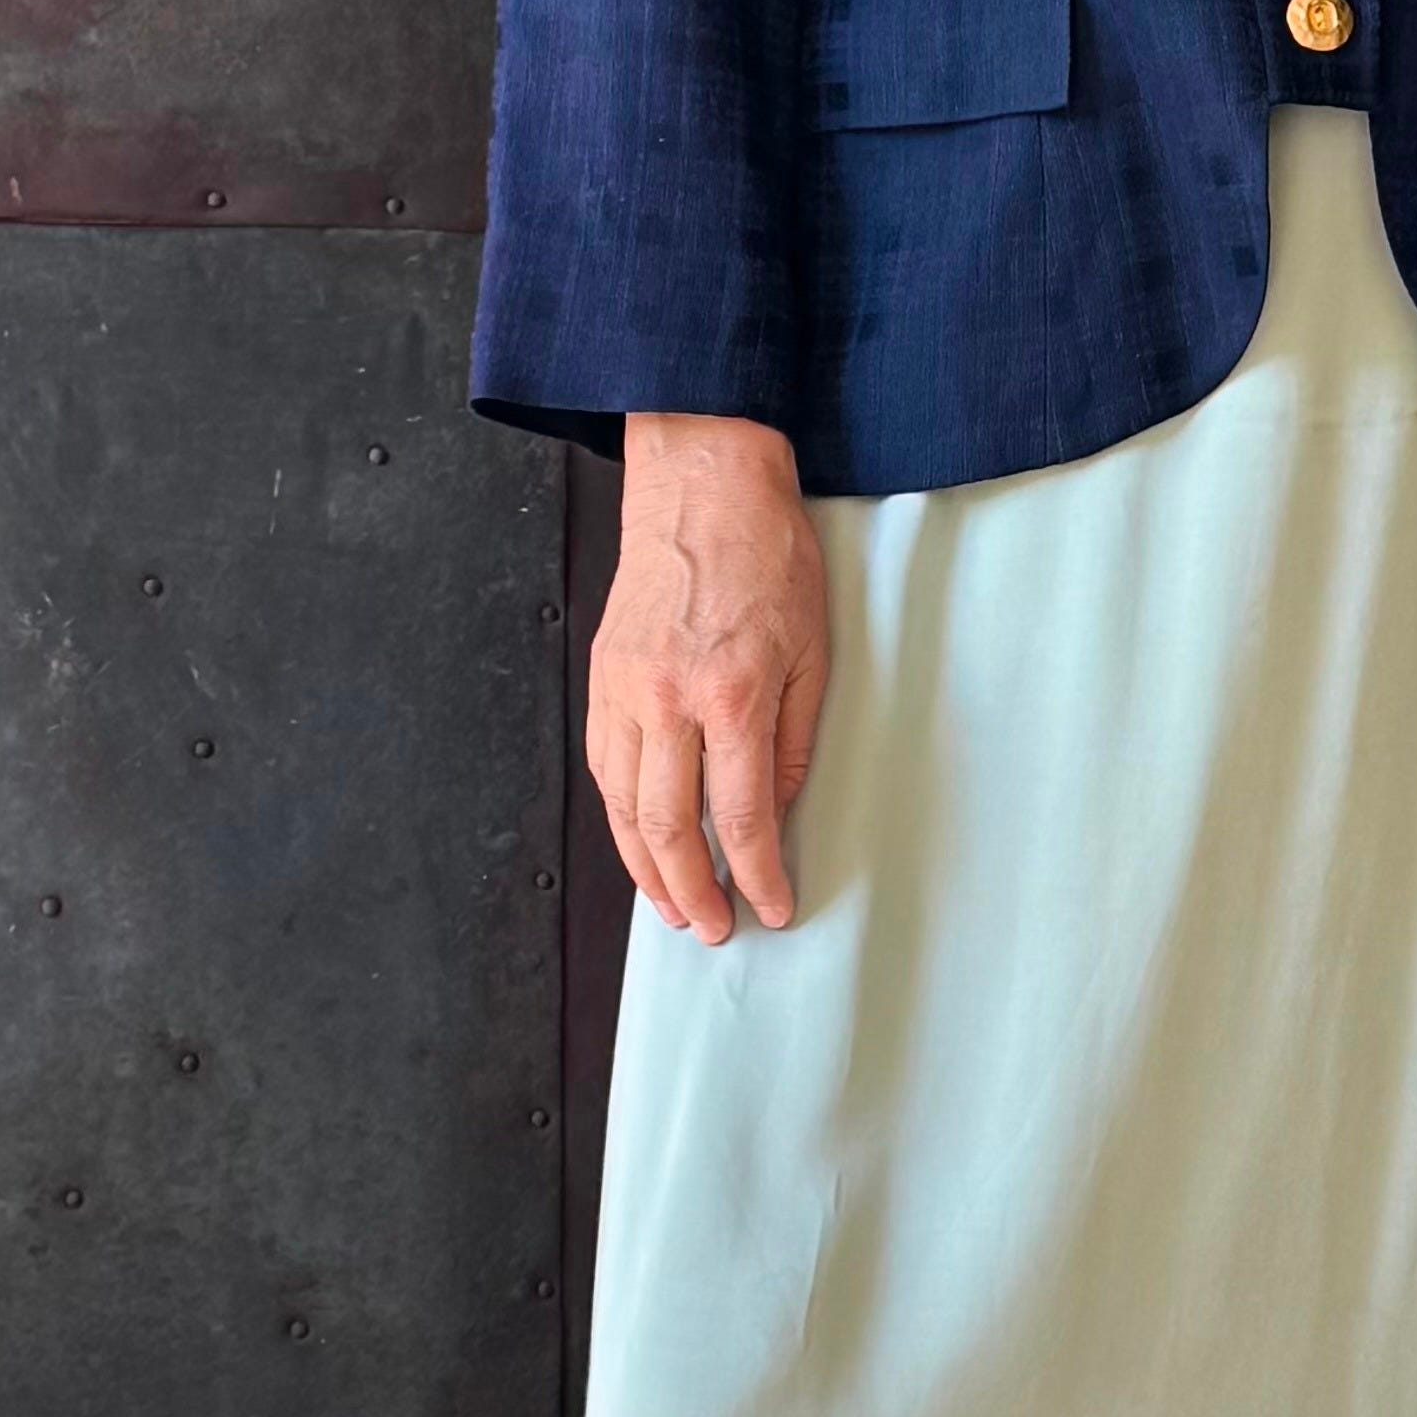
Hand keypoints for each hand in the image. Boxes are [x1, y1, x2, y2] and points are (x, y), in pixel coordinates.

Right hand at [592, 416, 827, 940]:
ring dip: (648, 870)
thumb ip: (795, 739)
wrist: (701, 488)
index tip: (772, 907)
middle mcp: (668, 698)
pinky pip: (605, 767)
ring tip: (675, 908)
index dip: (757, 874)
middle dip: (694, 892)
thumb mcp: (814, 649)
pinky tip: (641, 844)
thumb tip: (776, 809)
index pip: (741, 815)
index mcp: (732, 692)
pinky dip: (621, 817)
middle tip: (715, 928)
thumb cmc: (768, 557)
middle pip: (669, 827)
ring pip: (624, 808)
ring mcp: (625, 690)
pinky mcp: (602, 678)